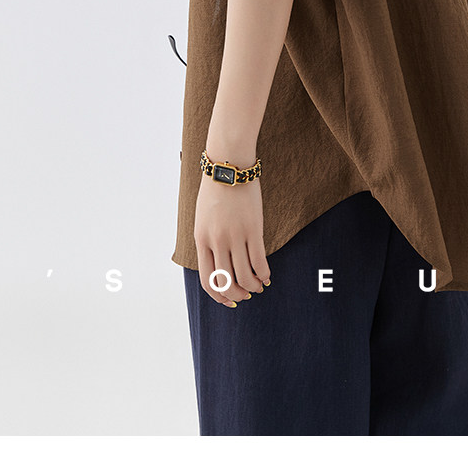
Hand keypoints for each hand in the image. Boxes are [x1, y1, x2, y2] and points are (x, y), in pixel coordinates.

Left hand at [194, 171, 271, 305]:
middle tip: (247, 295)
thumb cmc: (215, 191)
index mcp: (201, 240)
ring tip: (259, 286)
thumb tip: (218, 265)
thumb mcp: (203, 219)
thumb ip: (207, 241)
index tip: (229, 301)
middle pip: (227, 283)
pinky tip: (267, 275)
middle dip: (238, 295)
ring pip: (244, 276)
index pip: (208, 280)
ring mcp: (235, 236)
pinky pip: (259, 261)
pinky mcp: (253, 229)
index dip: (219, 296)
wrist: (228, 167)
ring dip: (253, 287)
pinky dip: (264, 273)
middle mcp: (217, 242)